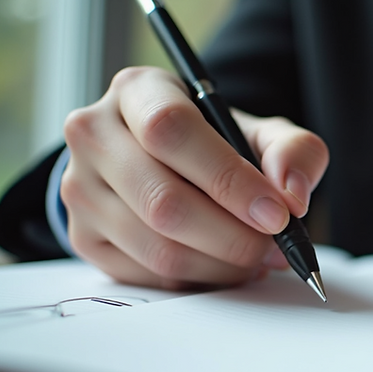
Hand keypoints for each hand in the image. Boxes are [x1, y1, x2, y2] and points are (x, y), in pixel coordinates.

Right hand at [61, 66, 327, 288]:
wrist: (168, 166)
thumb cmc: (218, 144)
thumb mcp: (261, 133)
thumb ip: (293, 151)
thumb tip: (292, 196)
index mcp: (136, 91)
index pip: (171, 131)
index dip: (229, 179)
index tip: (278, 214)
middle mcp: (94, 134)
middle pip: (162, 201)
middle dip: (234, 237)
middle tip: (277, 249)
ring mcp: (79, 189)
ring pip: (157, 247)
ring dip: (222, 265)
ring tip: (259, 260)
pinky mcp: (84, 237)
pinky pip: (149, 275)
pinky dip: (201, 281)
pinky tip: (226, 266)